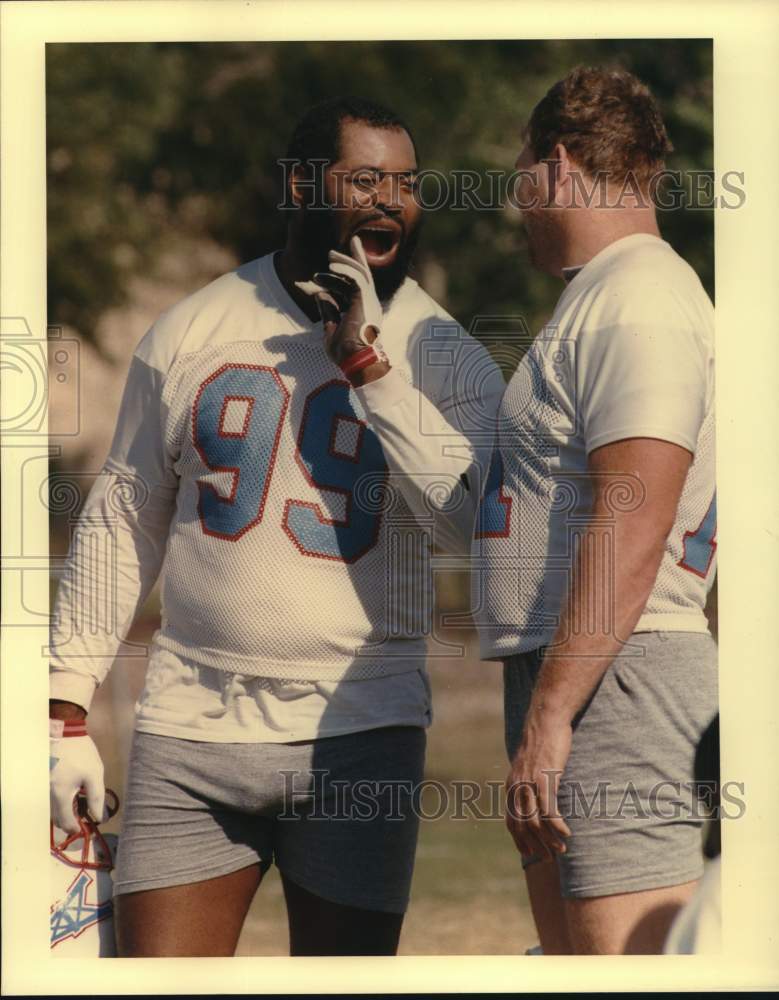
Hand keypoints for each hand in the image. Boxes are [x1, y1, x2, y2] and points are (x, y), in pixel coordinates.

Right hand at [50, 730, 105, 834]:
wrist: (64, 732)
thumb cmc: (81, 753)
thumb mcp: (95, 774)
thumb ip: (97, 798)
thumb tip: (98, 818)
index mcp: (60, 794)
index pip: (65, 822)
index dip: (76, 828)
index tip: (86, 827)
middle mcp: (47, 794)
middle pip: (56, 819)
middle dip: (70, 821)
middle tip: (85, 817)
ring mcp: (43, 787)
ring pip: (52, 809)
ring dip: (65, 812)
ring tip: (80, 803)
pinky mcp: (43, 781)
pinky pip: (50, 799)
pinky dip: (60, 802)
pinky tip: (71, 794)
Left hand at [295, 235, 385, 366]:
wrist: (356, 360)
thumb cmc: (346, 352)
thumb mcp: (331, 329)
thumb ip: (328, 311)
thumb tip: (320, 295)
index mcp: (361, 310)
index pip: (350, 289)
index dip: (332, 281)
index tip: (313, 280)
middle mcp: (368, 303)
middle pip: (362, 276)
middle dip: (352, 260)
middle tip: (336, 251)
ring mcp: (368, 301)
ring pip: (360, 273)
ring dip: (344, 263)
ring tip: (330, 256)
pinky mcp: (365, 299)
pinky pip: (357, 278)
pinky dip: (345, 270)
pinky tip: (332, 266)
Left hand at [505, 707, 572, 860]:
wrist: (545, 720)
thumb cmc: (541, 741)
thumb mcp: (528, 764)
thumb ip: (527, 781)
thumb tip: (533, 795)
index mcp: (511, 785)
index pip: (511, 821)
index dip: (520, 840)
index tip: (530, 854)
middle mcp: (517, 787)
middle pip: (522, 826)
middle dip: (535, 846)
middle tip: (549, 858)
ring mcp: (530, 784)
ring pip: (536, 822)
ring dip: (549, 839)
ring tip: (562, 849)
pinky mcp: (545, 779)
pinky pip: (549, 810)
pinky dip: (557, 826)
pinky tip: (567, 833)